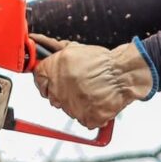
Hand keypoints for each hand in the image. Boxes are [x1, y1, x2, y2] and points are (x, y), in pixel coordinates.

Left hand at [31, 34, 152, 129]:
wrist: (122, 74)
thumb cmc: (101, 61)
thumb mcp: (73, 49)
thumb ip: (54, 51)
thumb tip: (39, 42)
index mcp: (51, 71)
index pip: (38, 79)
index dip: (45, 80)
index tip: (51, 81)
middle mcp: (57, 89)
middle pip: (52, 96)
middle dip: (62, 92)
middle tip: (78, 85)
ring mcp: (70, 106)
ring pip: (68, 108)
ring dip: (76, 102)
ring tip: (91, 91)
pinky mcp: (85, 118)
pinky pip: (83, 119)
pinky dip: (90, 113)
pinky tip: (97, 101)